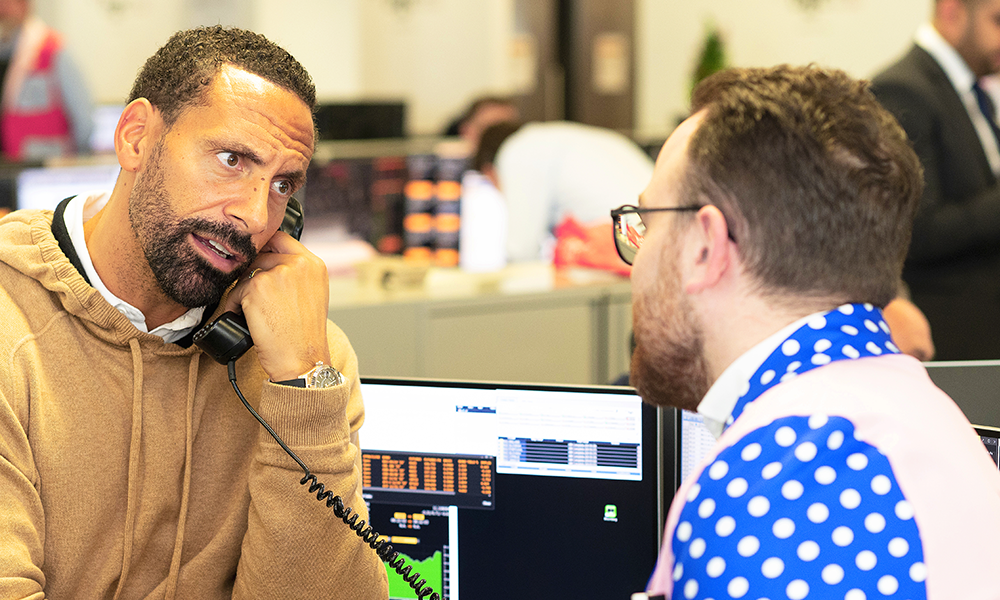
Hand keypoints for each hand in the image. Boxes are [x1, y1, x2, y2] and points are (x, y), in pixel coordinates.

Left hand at [222, 231, 330, 380]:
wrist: (302, 360)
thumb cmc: (304, 335)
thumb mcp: (312, 295)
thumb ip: (296, 274)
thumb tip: (268, 263)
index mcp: (314, 265)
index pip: (282, 239)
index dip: (266, 250)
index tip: (259, 263)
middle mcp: (299, 264)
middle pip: (261, 256)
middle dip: (253, 275)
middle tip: (256, 299)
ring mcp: (278, 273)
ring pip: (247, 273)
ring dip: (244, 291)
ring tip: (254, 313)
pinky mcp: (258, 286)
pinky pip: (236, 290)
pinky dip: (235, 305)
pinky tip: (248, 319)